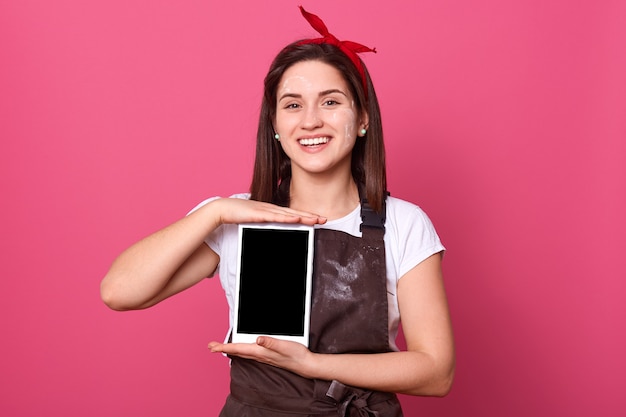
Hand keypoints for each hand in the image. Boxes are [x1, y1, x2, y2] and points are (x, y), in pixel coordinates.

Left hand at [208, 337, 316, 377]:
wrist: (304, 364)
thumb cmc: (295, 355)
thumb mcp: (284, 346)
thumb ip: (271, 343)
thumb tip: (258, 339)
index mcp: (260, 352)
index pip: (238, 349)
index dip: (225, 347)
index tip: (213, 347)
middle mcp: (259, 355)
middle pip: (237, 352)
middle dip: (223, 349)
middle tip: (211, 346)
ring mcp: (262, 356)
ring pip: (242, 352)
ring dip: (231, 349)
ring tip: (221, 347)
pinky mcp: (267, 355)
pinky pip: (249, 353)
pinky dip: (241, 350)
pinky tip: (242, 348)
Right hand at [211, 198, 326, 226]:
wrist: (222, 209)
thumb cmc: (236, 215)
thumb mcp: (254, 221)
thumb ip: (263, 226)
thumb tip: (271, 235)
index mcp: (271, 211)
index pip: (291, 214)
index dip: (305, 216)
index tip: (317, 219)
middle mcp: (271, 209)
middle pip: (294, 213)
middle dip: (310, 216)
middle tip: (324, 219)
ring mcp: (266, 210)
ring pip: (289, 214)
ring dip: (303, 216)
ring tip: (316, 219)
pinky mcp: (259, 213)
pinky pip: (276, 216)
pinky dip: (288, 217)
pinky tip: (297, 218)